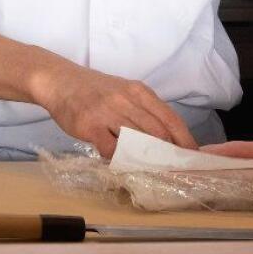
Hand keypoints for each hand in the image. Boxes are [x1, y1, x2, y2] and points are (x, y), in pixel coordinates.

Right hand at [31, 62, 197, 158]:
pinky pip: (111, 149)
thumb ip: (143, 111)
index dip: (185, 140)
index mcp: (139, 91)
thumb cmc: (94, 90)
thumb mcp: (123, 92)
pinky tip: (120, 163)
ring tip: (152, 172)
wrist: (59, 81)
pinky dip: (119, 160)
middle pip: (158, 133)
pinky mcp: (90, 126)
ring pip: (137, 142)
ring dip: (147, 160)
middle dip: (170, 155)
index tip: (193, 157)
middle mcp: (126, 100)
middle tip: (175, 170)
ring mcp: (107, 112)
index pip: (171, 118)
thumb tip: (166, 140)